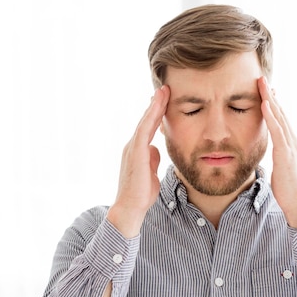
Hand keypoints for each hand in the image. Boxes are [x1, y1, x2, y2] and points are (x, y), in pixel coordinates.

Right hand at [107, 85, 169, 237]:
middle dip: (155, 104)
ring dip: (154, 106)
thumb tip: (156, 149)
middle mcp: (133, 146)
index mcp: (138, 150)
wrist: (130, 208)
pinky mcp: (135, 153)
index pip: (148, 127)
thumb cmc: (141, 194)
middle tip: (165, 88)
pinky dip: (151, 118)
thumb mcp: (151, 173)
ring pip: (145, 122)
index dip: (157, 113)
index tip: (165, 100)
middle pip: (146, 121)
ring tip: (163, 91)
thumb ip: (152, 159)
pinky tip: (158, 107)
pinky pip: (144, 131)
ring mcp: (132, 148)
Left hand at [258, 77, 296, 227]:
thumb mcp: (281, 170)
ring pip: (279, 118)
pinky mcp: (286, 155)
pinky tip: (265, 104)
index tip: (265, 90)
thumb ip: (278, 159)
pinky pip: (277, 132)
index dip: (273, 104)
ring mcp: (291, 147)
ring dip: (270, 99)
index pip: (281, 120)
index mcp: (291, 145)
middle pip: (280, 113)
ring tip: (261, 84)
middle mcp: (293, 142)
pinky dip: (271, 117)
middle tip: (262, 78)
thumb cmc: (289, 192)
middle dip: (271, 95)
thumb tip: (272, 156)